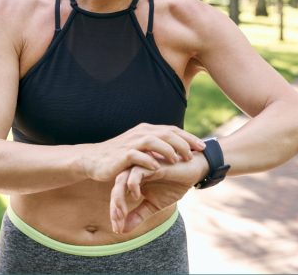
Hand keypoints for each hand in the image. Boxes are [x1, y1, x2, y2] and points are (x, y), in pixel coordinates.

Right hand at [79, 124, 205, 182]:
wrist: (94, 160)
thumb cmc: (119, 157)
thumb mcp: (140, 148)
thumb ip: (155, 147)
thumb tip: (176, 151)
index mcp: (146, 131)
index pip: (172, 130)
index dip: (189, 137)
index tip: (203, 146)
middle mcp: (140, 133)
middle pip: (167, 133)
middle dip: (184, 142)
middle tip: (196, 153)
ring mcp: (131, 143)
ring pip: (154, 141)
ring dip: (168, 149)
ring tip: (179, 159)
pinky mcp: (122, 155)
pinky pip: (138, 155)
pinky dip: (149, 160)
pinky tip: (158, 167)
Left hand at [109, 153, 208, 233]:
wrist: (192, 172)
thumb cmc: (173, 186)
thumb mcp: (154, 205)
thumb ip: (139, 215)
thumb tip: (122, 231)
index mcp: (133, 181)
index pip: (117, 195)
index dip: (115, 213)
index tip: (118, 229)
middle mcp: (134, 172)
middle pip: (116, 188)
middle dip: (115, 207)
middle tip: (117, 223)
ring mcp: (141, 167)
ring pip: (121, 179)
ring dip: (119, 198)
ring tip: (122, 214)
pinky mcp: (151, 164)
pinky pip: (136, 172)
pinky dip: (133, 184)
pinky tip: (137, 196)